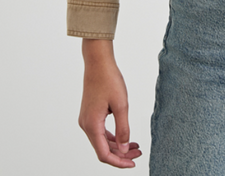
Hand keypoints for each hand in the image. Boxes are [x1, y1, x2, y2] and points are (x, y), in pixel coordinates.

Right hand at [79, 40, 141, 167]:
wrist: (98, 62)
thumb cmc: (109, 79)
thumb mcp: (121, 105)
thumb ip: (123, 129)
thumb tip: (125, 149)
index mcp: (92, 125)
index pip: (104, 154)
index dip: (119, 162)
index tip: (133, 162)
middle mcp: (86, 125)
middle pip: (103, 149)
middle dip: (121, 154)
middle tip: (138, 153)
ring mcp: (86, 120)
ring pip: (102, 141)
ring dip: (118, 146)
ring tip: (136, 146)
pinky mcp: (90, 114)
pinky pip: (100, 132)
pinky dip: (113, 137)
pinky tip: (125, 137)